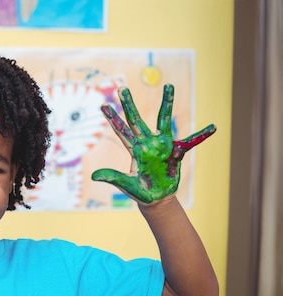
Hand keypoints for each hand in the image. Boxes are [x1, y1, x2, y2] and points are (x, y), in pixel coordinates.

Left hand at [91, 84, 215, 203]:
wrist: (156, 199)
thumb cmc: (140, 192)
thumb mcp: (126, 185)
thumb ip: (113, 177)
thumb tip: (94, 176)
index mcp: (134, 150)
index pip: (121, 131)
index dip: (113, 118)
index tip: (103, 104)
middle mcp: (147, 143)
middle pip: (136, 120)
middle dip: (129, 104)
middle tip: (121, 88)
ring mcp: (162, 145)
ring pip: (163, 120)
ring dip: (167, 103)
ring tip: (169, 85)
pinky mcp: (176, 153)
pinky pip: (191, 142)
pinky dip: (201, 135)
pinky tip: (213, 127)